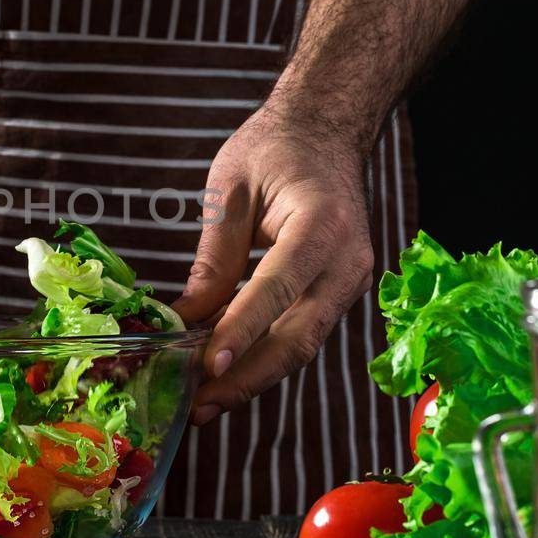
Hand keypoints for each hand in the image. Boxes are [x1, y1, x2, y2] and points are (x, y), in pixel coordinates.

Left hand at [173, 105, 374, 424]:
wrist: (328, 130)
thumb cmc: (276, 149)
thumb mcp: (230, 190)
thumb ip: (214, 259)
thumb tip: (186, 319)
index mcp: (322, 225)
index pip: (277, 290)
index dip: (241, 333)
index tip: (205, 367)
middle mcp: (348, 261)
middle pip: (298, 337)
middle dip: (246, 377)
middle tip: (198, 407)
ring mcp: (351, 281)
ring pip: (302, 345)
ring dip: (253, 377)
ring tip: (205, 404)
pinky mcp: (340, 293)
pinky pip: (301, 333)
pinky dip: (264, 357)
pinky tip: (226, 374)